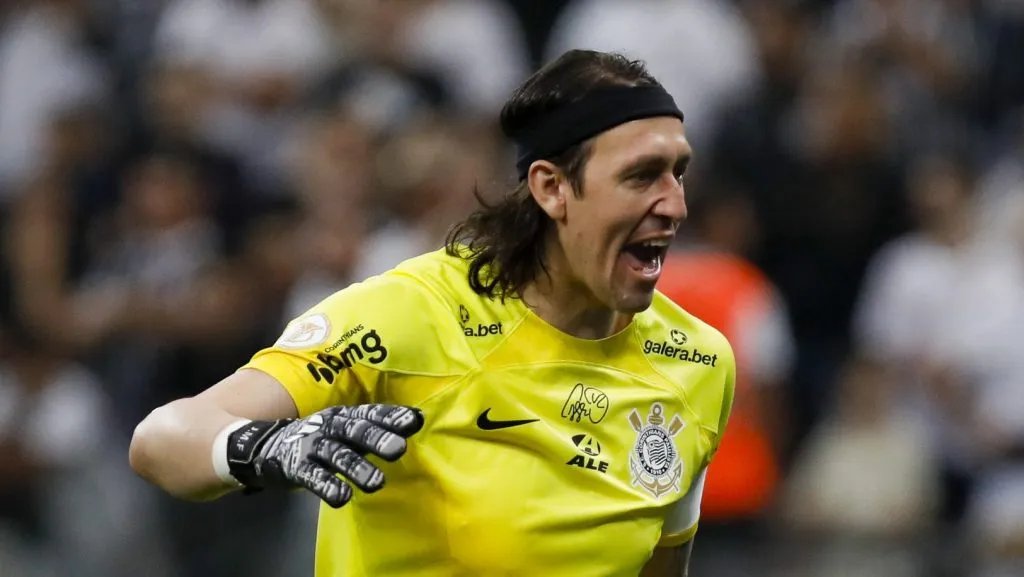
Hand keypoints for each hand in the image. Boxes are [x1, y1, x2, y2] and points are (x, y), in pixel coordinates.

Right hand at [226, 404, 423, 507]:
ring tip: (377, 484)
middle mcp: (330, 426)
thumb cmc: (320, 438)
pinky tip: (342, 497)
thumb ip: (377, 427)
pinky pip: (313, 477)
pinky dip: (327, 486)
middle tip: (398, 450)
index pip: (370, 413)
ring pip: (337, 456)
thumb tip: (418, 419)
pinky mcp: (297, 467)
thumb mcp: (346, 428)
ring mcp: (312, 446)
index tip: (415, 420)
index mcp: (344, 415)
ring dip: (357, 469)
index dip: (391, 417)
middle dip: (377, 439)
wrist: (265, 446)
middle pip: (355, 431)